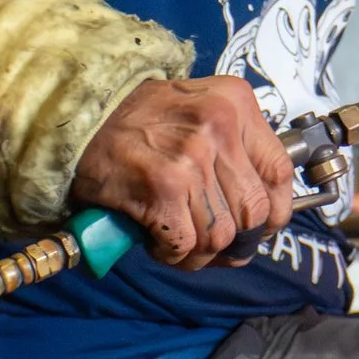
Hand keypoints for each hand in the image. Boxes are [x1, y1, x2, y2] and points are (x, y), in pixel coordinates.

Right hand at [70, 77, 293, 268]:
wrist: (79, 120)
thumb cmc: (139, 121)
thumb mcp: (200, 109)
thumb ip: (236, 147)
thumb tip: (265, 210)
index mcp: (235, 103)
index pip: (280, 171)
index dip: (275, 211)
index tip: (263, 226)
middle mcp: (218, 126)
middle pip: (253, 211)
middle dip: (236, 239)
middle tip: (214, 243)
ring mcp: (191, 157)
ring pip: (220, 235)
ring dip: (200, 251)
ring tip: (179, 239)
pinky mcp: (162, 187)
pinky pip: (186, 245)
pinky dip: (172, 254)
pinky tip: (156, 239)